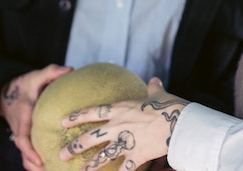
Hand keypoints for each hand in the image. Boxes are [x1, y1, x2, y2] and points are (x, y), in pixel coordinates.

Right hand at [0, 63, 72, 170]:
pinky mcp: (25, 137)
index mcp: (22, 117)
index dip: (30, 151)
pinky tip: (52, 167)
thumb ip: (52, 72)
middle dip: (34, 165)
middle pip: (24, 153)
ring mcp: (21, 135)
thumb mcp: (35, 76)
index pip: (22, 138)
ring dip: (35, 167)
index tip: (40, 159)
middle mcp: (20, 130)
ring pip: (25, 156)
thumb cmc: (23, 85)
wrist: (5, 92)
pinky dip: (37, 162)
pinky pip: (29, 153)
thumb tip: (70, 70)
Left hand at [59, 77, 188, 170]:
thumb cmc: (169, 106)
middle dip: (74, 147)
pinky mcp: (137, 155)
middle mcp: (119, 126)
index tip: (63, 121)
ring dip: (91, 165)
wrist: (180, 122)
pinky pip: (124, 168)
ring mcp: (127, 141)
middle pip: (91, 137)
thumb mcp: (159, 94)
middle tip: (62, 154)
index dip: (77, 116)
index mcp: (121, 109)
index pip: (93, 112)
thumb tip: (154, 80)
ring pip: (103, 155)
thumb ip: (153, 88)